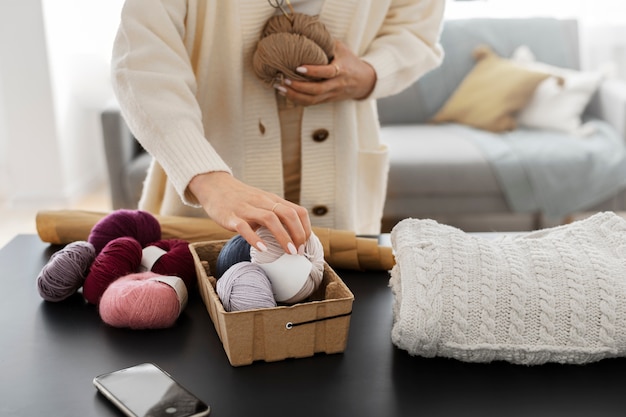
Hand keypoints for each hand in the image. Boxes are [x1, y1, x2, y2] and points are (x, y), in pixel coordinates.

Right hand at [188, 171, 311, 254]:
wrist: (214, 186)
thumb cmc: (241, 199)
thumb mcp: (262, 204)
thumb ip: (275, 216)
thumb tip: (292, 238)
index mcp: (272, 200)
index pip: (297, 211)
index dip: (305, 228)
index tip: (305, 244)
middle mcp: (262, 202)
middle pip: (288, 214)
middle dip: (298, 234)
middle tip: (298, 251)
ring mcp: (246, 209)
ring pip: (270, 219)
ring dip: (283, 236)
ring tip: (288, 252)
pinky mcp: (230, 216)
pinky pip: (243, 227)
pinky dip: (254, 238)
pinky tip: (262, 249)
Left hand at [275, 40, 375, 105]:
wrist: (363, 81)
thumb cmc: (350, 62)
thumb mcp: (342, 49)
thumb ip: (326, 43)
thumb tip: (307, 33)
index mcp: (341, 70)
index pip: (327, 72)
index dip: (313, 71)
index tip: (298, 68)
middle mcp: (336, 84)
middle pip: (317, 91)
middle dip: (298, 87)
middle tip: (283, 79)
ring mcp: (331, 94)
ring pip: (312, 100)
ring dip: (294, 96)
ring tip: (280, 88)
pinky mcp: (327, 100)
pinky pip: (311, 103)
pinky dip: (297, 100)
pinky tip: (286, 93)